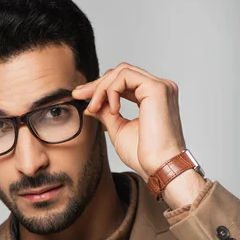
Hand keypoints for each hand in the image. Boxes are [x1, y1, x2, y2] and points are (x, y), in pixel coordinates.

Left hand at [72, 62, 186, 181]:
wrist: (158, 168)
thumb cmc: (143, 155)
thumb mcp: (118, 129)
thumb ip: (107, 113)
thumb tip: (91, 105)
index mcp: (152, 98)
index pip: (124, 81)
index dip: (101, 87)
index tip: (81, 97)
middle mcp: (159, 89)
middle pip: (121, 72)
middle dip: (97, 84)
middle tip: (78, 95)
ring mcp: (160, 86)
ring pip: (122, 71)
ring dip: (102, 87)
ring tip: (94, 107)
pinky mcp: (157, 88)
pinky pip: (125, 76)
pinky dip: (111, 90)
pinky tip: (112, 109)